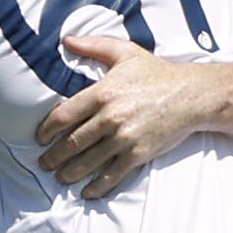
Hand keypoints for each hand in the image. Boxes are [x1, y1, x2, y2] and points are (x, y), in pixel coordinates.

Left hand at [35, 37, 219, 198]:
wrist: (191, 95)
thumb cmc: (157, 73)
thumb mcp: (125, 53)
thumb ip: (93, 45)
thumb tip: (66, 40)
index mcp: (102, 93)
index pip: (64, 116)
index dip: (47, 130)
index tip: (40, 138)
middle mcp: (110, 117)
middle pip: (72, 143)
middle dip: (54, 157)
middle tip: (45, 164)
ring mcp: (124, 138)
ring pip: (88, 162)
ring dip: (70, 173)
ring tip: (61, 178)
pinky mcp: (138, 154)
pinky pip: (112, 175)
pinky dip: (97, 187)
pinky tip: (88, 192)